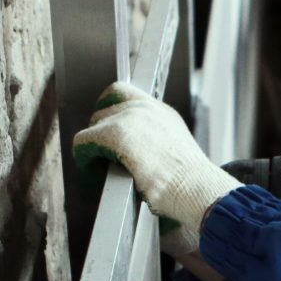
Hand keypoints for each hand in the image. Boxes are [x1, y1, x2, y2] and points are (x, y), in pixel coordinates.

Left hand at [72, 82, 238, 255]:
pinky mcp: (115, 134)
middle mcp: (145, 108)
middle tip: (102, 157)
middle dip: (100, 133)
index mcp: (160, 111)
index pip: (123, 92)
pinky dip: (84, 158)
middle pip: (104, 108)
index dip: (109, 110)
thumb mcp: (176, 151)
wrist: (196, 188)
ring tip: (98, 169)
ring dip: (93, 147)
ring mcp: (130, 118)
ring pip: (93, 125)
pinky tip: (93, 175)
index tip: (106, 130)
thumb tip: (136, 153)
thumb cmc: (191, 182)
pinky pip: (83, 141)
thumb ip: (154, 142)